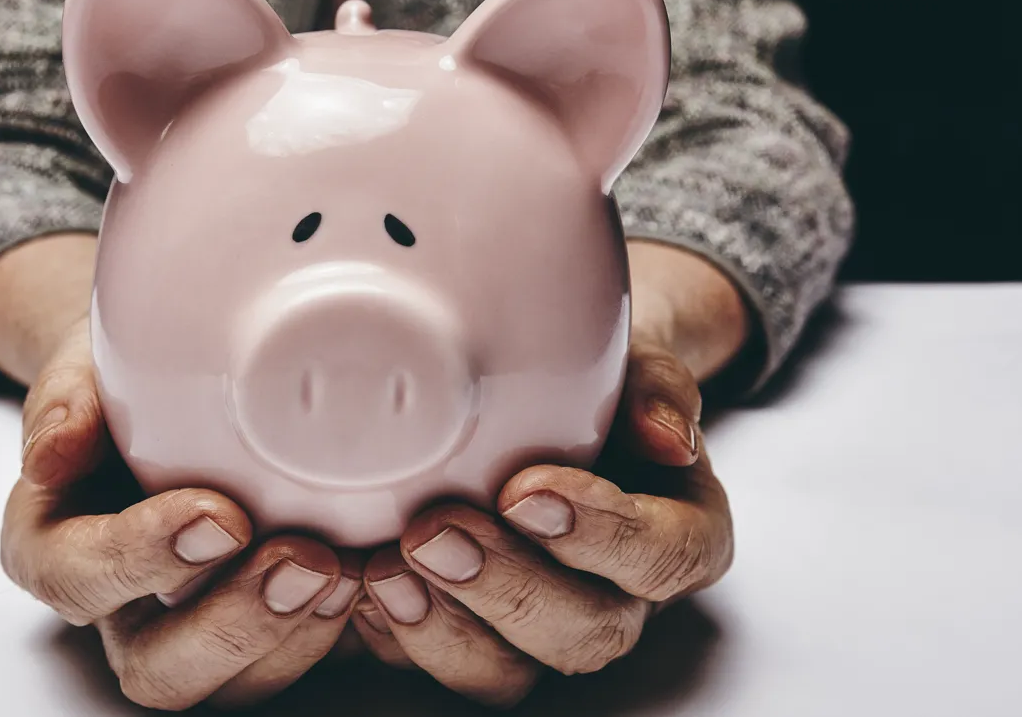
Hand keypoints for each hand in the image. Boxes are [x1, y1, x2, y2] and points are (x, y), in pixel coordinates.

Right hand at [0, 317, 363, 709]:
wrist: (172, 376)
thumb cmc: (124, 376)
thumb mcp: (85, 367)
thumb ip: (65, 401)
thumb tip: (51, 454)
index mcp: (55, 545)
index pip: (77, 579)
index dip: (145, 559)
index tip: (220, 515)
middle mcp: (118, 607)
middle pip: (155, 667)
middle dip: (234, 623)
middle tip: (302, 560)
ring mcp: (186, 628)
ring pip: (228, 684)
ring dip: (293, 636)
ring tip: (344, 569)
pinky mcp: (253, 630)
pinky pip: (288, 663)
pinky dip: (333, 630)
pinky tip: (366, 575)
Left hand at [351, 242, 743, 705]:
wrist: (539, 392)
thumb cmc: (592, 385)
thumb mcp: (632, 363)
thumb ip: (657, 388)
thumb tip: (667, 438)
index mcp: (676, 534)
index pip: (667, 556)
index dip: (604, 534)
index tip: (526, 489)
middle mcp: (619, 598)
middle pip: (588, 630)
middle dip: (507, 586)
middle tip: (435, 531)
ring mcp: (544, 630)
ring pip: (512, 670)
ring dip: (445, 626)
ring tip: (386, 570)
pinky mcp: (474, 641)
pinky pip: (440, 664)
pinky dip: (393, 633)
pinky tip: (359, 587)